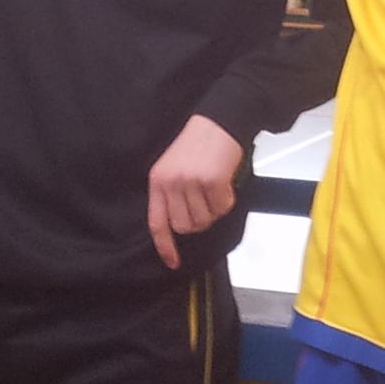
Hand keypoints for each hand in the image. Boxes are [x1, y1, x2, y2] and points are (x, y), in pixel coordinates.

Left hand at [148, 114, 244, 269]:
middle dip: (199, 221)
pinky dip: (227, 199)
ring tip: (214, 188)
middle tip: (206, 203)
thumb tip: (180, 225)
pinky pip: (222, 207)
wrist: (218, 122)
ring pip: (205, 220)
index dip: (165, 246)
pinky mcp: (212, 180)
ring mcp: (191, 182)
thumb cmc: (198, 144)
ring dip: (214, 209)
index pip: (157, 222)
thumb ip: (171, 193)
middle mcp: (172, 182)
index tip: (172, 262)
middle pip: (185, 226)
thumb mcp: (173, 166)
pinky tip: (224, 182)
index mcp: (158, 180)